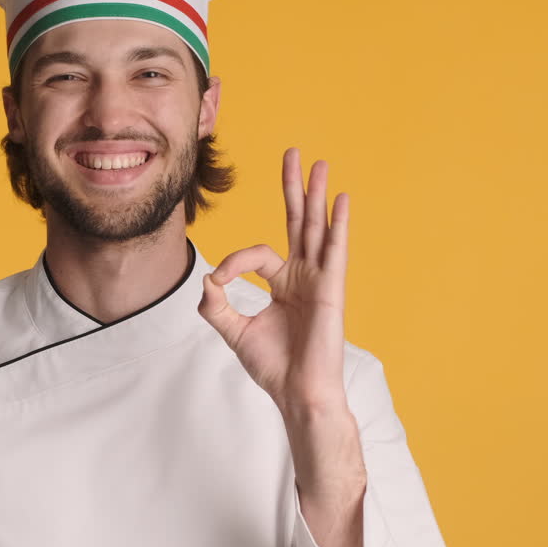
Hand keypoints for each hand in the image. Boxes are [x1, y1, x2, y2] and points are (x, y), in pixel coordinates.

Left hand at [198, 147, 349, 416]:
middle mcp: (303, 276)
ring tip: (319, 164)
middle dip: (294, 188)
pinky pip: (335, 250)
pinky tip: (341, 199)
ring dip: (317, 195)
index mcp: (283, 284)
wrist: (297, 393)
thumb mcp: (234, 331)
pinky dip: (338, 224)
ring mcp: (319, 280)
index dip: (233, 262)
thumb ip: (217, 306)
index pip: (256, 253)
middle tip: (292, 153)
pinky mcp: (331, 290)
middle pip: (297, 222)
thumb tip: (206, 281)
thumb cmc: (274, 367)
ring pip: (316, 228)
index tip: (218, 282)